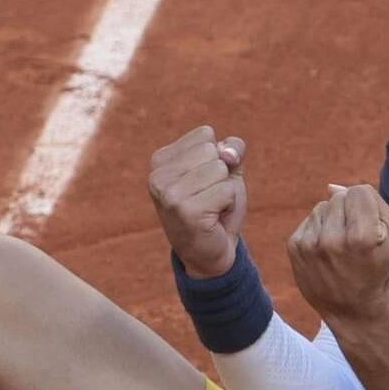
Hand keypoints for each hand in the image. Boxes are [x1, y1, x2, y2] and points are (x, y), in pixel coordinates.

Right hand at [148, 125, 247, 277]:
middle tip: (210, 199)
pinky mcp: (186, 212)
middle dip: (222, 174)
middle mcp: (158, 176)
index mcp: (160, 161)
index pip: (205, 134)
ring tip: (212, 208)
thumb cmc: (216, 209)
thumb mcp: (225, 171)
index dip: (217, 157)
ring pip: (220, 169)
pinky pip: (226, 191)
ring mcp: (169, 195)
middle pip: (212, 150)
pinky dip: (229, 205)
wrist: (209, 255)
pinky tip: (214, 219)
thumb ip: (231, 150)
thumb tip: (228, 154)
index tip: (205, 183)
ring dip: (225, 191)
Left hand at [288, 183, 388, 323]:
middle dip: (349, 212)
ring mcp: (309, 244)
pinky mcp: (294, 248)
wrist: (353, 309)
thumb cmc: (377, 268)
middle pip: (338, 197)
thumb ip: (373, 200)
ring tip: (340, 245)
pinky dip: (317, 231)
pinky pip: (308, 221)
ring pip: (321, 207)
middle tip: (354, 238)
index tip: (369, 224)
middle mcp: (331, 240)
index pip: (359, 191)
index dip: (367, 205)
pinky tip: (326, 250)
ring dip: (332, 220)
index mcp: (360, 237)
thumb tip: (331, 186)